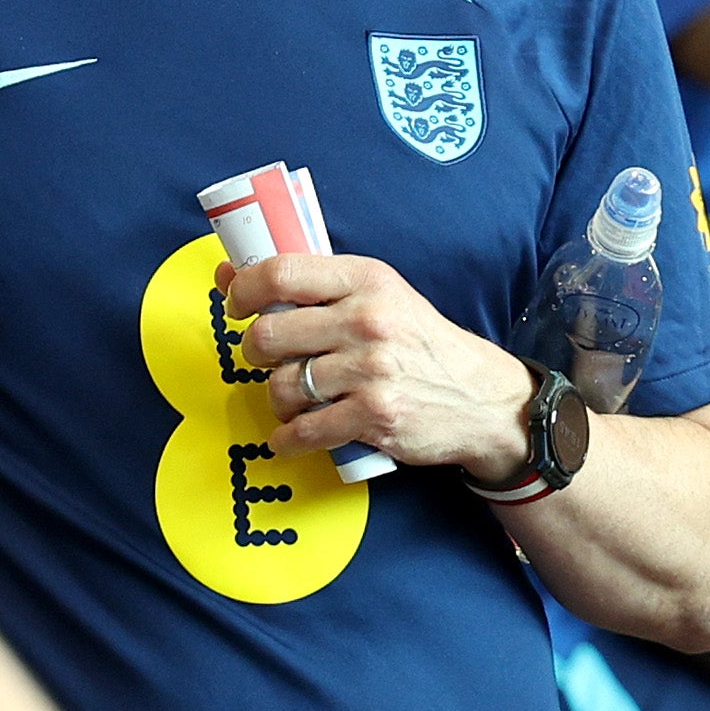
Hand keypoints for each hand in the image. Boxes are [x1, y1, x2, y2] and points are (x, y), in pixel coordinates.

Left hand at [225, 254, 539, 482]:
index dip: (243, 290)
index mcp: (366, 279)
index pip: (281, 272)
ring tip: (293, 399)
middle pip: (269, 334)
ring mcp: (372, 370)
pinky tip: (293, 435)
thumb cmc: (418, 344)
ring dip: (276, 399)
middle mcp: (368, 320)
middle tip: (266, 359)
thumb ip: (311, 285)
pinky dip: (288, 438)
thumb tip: (227, 273)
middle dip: (254, 352)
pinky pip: (304, 430)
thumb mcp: (377, 296)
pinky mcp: (375, 416)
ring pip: (281, 386)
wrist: (482, 398)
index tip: (236, 305)